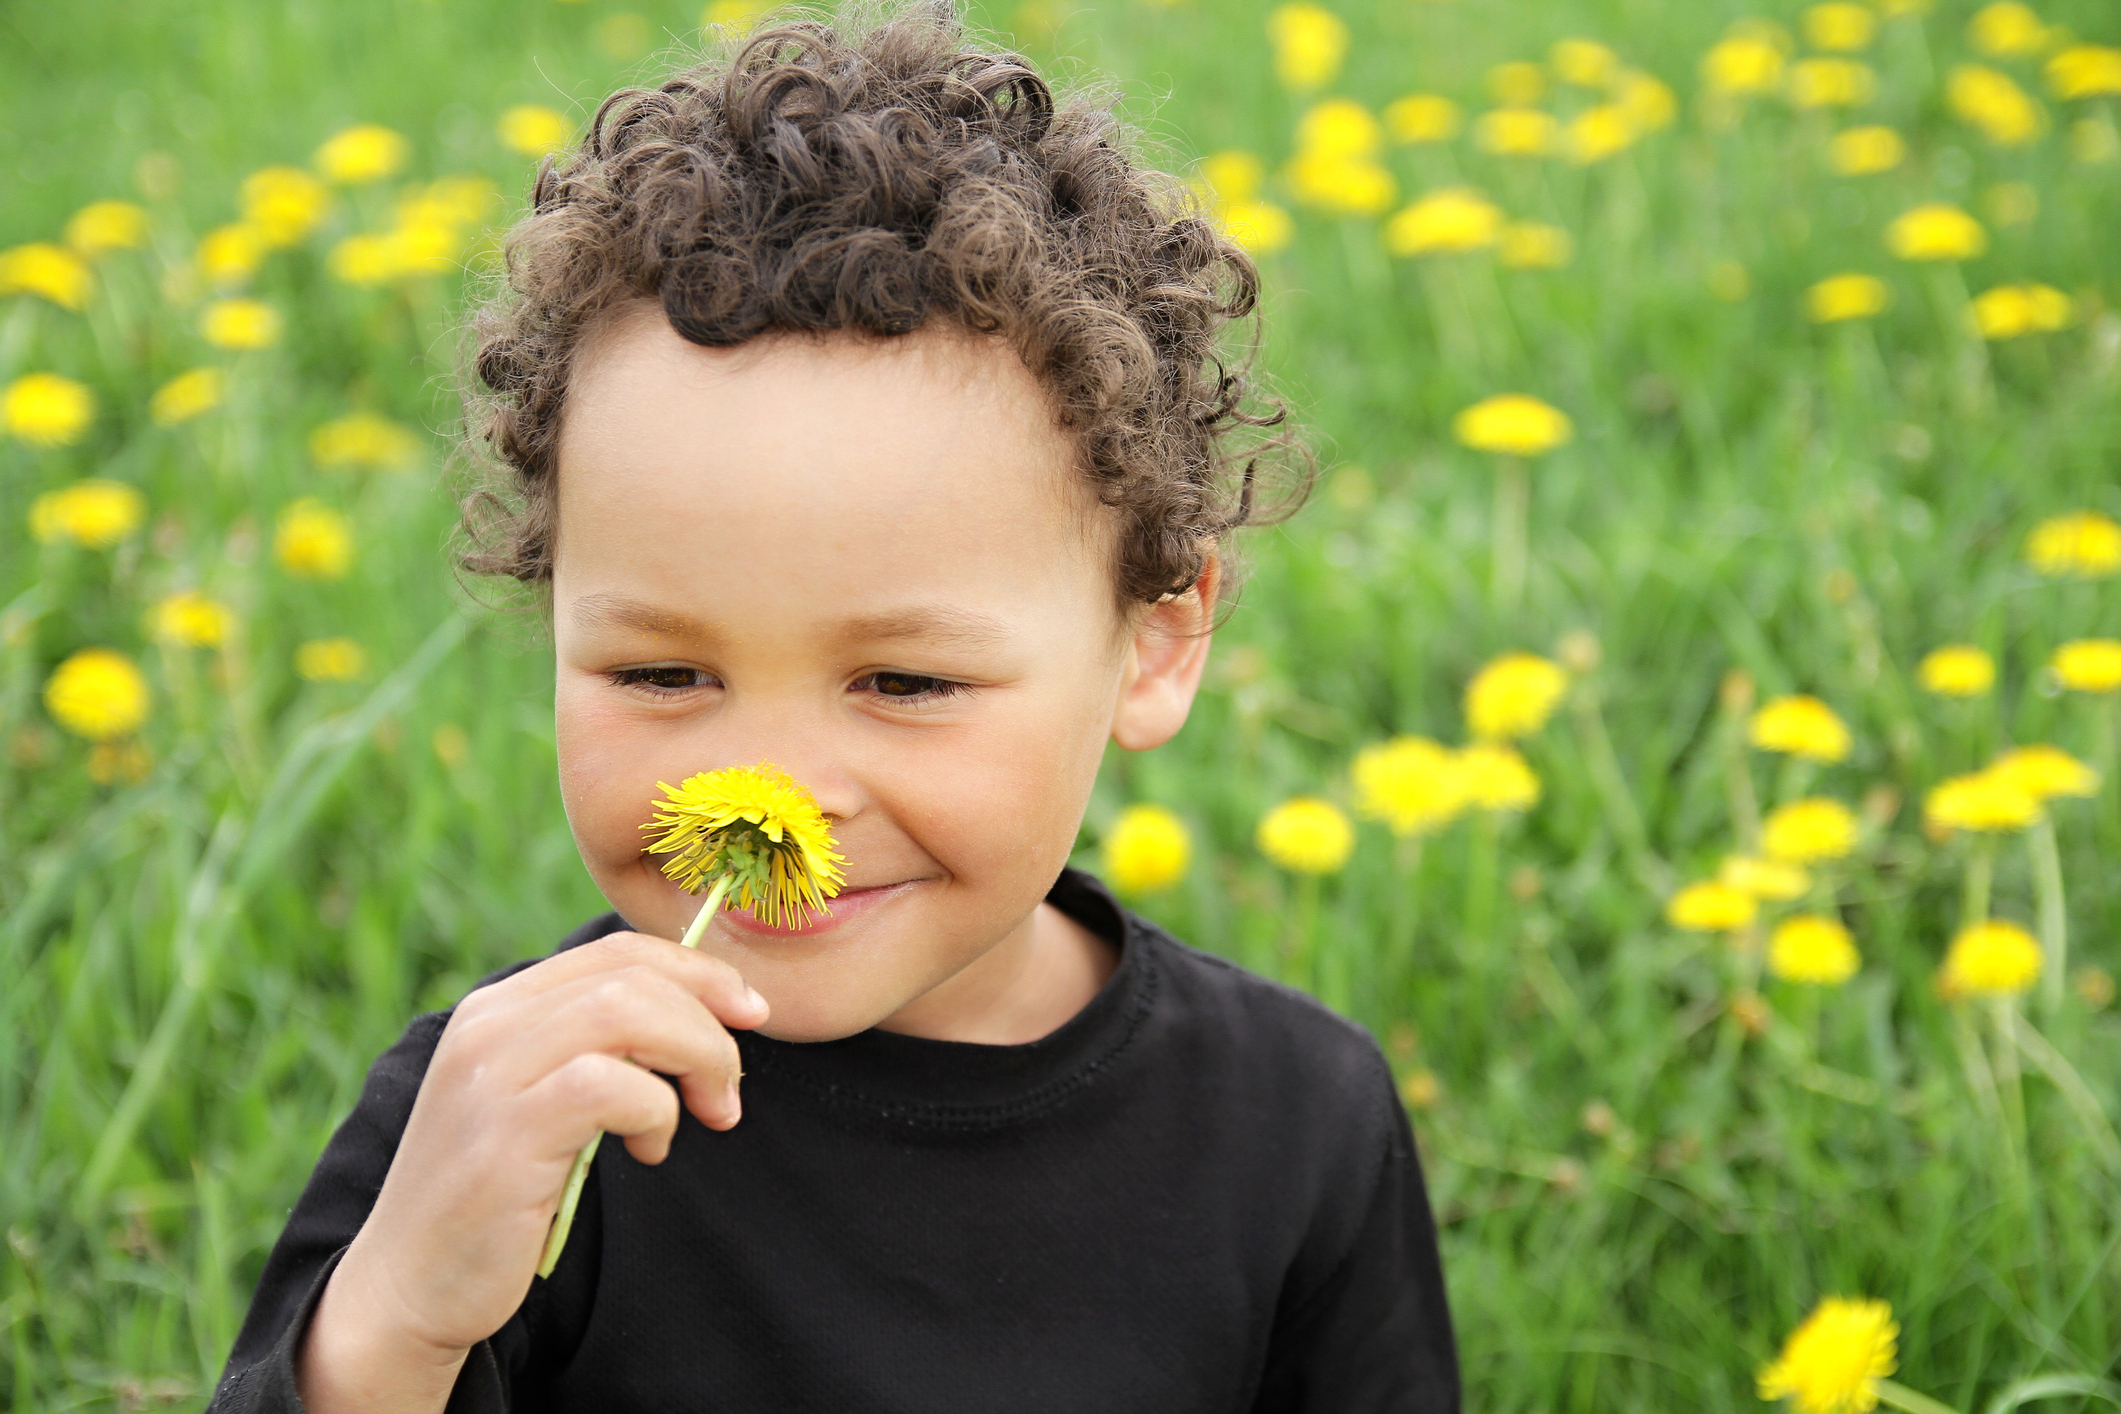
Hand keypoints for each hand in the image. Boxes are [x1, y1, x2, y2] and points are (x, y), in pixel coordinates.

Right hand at [296, 931, 767, 1413]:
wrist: (410, 1287)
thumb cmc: (495, 1196)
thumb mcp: (541, 1099)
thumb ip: (593, 1049)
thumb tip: (698, 1013)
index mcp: (498, 1007)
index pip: (618, 952)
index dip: (699, 972)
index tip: (749, 1013)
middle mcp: (487, 1025)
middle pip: (633, 975)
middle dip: (709, 1022)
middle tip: (729, 1088)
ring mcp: (491, 1076)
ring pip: (628, 1013)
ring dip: (696, 1057)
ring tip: (707, 1113)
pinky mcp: (506, 1133)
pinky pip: (612, 1085)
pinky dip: (657, 1111)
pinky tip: (650, 1149)